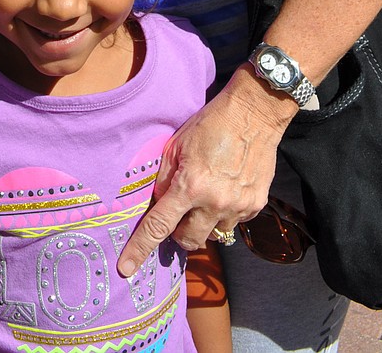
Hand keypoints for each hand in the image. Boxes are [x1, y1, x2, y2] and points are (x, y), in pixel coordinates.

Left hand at [117, 66, 290, 275]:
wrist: (253, 113)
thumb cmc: (211, 124)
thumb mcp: (177, 145)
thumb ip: (164, 178)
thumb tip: (159, 202)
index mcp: (189, 185)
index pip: (158, 226)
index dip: (139, 249)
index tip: (126, 268)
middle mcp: (214, 202)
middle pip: (188, 240)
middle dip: (178, 233)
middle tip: (179, 213)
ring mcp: (238, 207)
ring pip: (213, 234)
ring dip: (203, 222)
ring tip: (206, 195)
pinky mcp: (256, 205)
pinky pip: (233, 222)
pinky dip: (224, 213)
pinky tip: (225, 190)